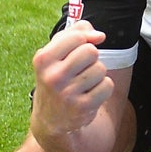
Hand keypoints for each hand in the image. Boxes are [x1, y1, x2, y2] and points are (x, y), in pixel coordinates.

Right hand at [30, 22, 112, 151]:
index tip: (80, 47)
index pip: (77, 37)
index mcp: (43, 59)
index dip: (85, 40)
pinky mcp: (82, 107)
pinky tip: (90, 94)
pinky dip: (103, 88)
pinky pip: (107, 85)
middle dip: (91, 58)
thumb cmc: (57, 77)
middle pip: (91, 51)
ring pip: (100, 68)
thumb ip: (75, 33)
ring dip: (97, 74)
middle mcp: (53, 76)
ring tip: (84, 83)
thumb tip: (100, 36)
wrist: (50, 118)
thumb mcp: (55, 53)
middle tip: (81, 68)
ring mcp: (67, 93)